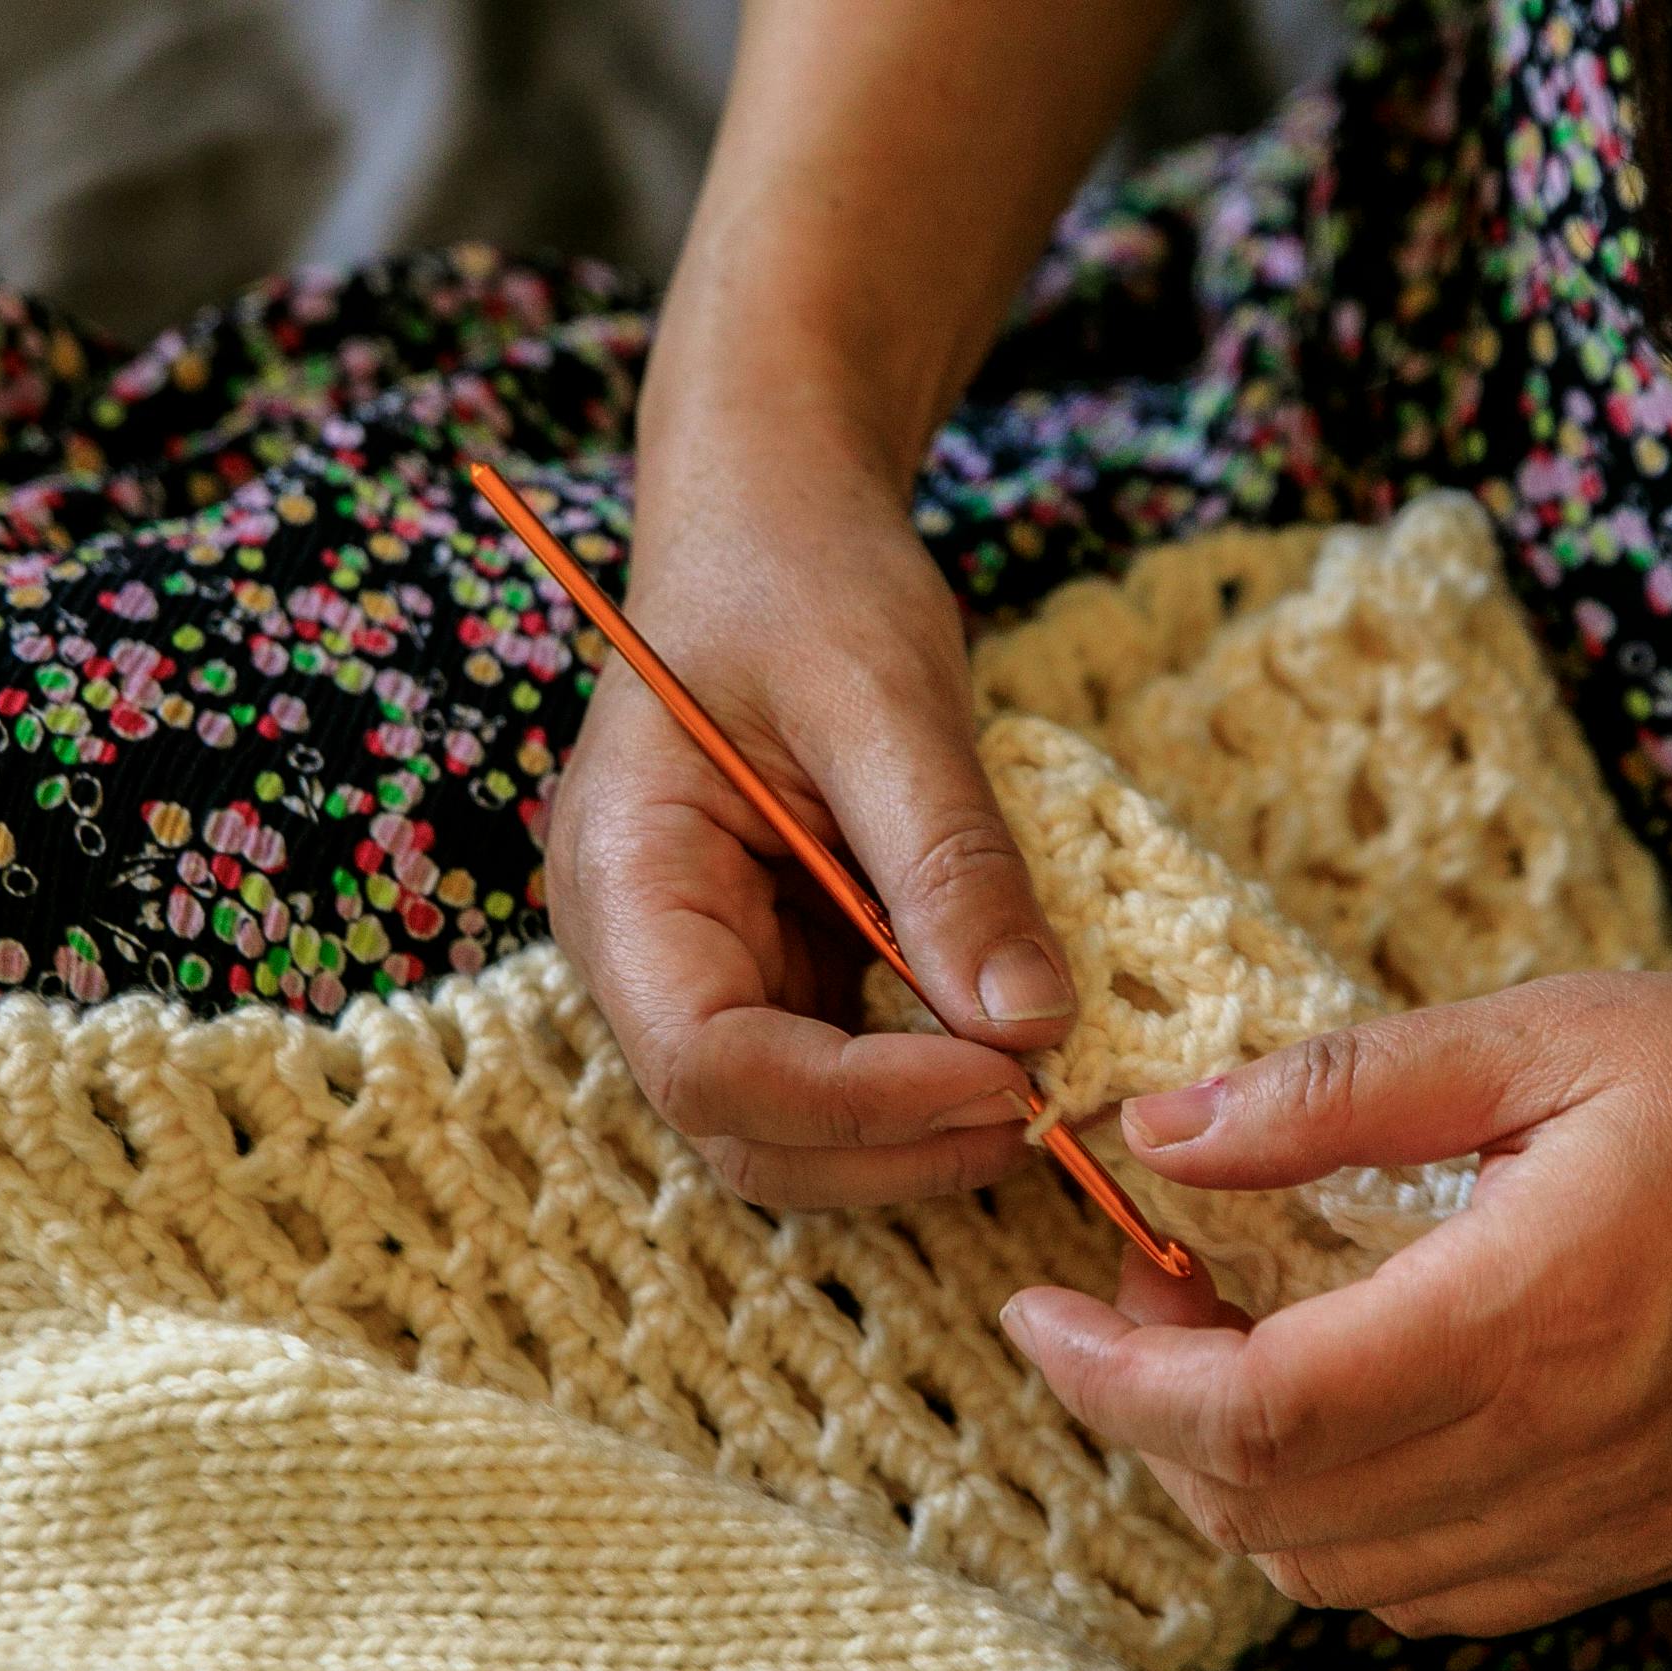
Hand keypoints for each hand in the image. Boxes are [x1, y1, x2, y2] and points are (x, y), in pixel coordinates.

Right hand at [541, 391, 1075, 1208]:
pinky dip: (929, 1094)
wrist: (779, 525)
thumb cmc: (805, 579)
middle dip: (895, 1144)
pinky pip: (842, 1079)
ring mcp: (704, 975)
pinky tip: (1016, 1059)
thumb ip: (951, 866)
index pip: (708, 1064)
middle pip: (745, 1132)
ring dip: (918, 1140)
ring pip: (794, 1134)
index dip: (857, 1100)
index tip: (1002, 1076)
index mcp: (624, 877)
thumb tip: (1029, 1025)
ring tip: (1046, 1094)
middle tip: (1047, 1108)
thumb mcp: (888, 701)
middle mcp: (642, 955)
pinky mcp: (775, 976)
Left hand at [997, 972, 1671, 1634]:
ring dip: (1237, 1485)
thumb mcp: (1556, 1034)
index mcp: (1521, 1316)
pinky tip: (1345, 1424)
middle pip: (1270, 1512)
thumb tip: (1160, 1130)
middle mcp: (1552, 1454)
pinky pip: (1436, 1596)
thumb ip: (1345, 1089)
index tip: (1042, 1301)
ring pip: (1339, 1575)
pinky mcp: (1637, 1544)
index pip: (1251, 1413)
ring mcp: (1598, 1523)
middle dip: (1150, 1419)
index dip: (1112, 1375)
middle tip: (1127, 1295)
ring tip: (1223, 1349)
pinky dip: (1342, 1536)